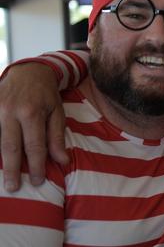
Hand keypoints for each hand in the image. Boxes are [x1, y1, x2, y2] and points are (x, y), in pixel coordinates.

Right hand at [0, 63, 67, 191]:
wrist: (28, 71)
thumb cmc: (46, 94)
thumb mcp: (57, 112)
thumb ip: (57, 137)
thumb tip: (62, 161)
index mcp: (32, 112)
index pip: (34, 145)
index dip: (36, 165)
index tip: (37, 181)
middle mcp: (11, 111)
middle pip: (10, 147)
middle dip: (12, 169)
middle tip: (13, 187)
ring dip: (0, 161)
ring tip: (2, 179)